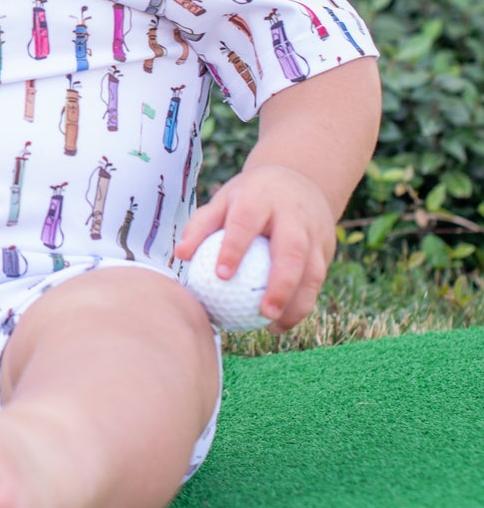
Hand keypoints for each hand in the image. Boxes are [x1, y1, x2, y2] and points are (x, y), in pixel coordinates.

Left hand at [174, 163, 336, 331]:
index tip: (221, 275)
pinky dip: (302, 304)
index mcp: (260, 198)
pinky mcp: (326, 248)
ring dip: (298, 302)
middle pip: (292, 250)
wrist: (299, 180)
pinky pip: (317, 280)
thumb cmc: (249, 198)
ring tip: (274, 327)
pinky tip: (281, 324)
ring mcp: (315, 232)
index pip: (246, 222)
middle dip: (281, 283)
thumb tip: (182, 255)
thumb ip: (201, 226)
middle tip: (263, 312)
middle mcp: (293, 214)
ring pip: (313, 270)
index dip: (235, 247)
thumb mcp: (224, 201)